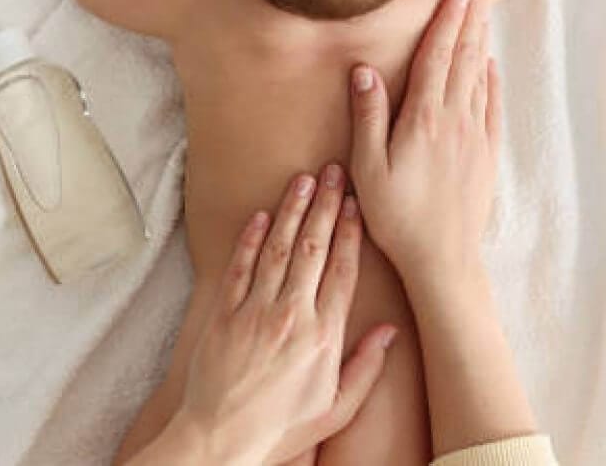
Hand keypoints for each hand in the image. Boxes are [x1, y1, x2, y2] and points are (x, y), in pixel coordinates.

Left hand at [168, 165, 395, 465]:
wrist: (221, 440)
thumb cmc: (281, 427)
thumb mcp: (336, 408)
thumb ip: (366, 366)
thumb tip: (391, 330)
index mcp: (323, 335)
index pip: (342, 270)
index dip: (350, 232)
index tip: (356, 203)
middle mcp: (291, 314)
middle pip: (314, 247)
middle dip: (325, 205)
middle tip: (333, 173)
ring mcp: (255, 309)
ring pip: (278, 248)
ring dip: (292, 210)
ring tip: (303, 180)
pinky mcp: (225, 312)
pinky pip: (240, 266)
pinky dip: (251, 238)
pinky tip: (262, 215)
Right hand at [348, 0, 500, 288]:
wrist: (442, 257)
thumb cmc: (397, 215)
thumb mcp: (368, 167)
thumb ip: (369, 115)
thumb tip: (364, 69)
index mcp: (424, 117)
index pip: (438, 55)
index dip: (447, 18)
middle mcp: (454, 118)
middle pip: (465, 54)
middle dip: (472, 13)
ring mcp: (474, 134)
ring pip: (479, 73)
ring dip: (481, 37)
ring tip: (484, 7)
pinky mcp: (485, 153)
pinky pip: (491, 105)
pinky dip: (492, 79)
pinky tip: (491, 64)